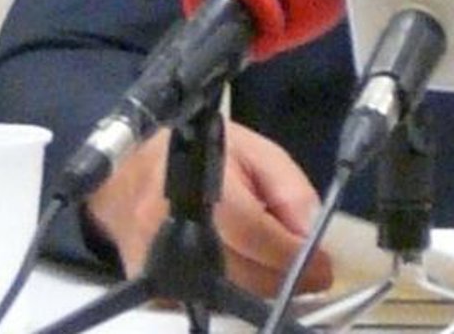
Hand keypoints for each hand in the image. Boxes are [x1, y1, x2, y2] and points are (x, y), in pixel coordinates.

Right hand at [82, 119, 332, 296]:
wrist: (129, 177)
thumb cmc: (196, 155)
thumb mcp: (252, 150)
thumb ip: (287, 188)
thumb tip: (310, 234)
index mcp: (203, 192)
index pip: (258, 238)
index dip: (296, 258)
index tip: (325, 268)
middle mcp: (179, 236)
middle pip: (247, 278)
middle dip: (286, 279)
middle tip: (310, 272)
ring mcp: (164, 271)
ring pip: (230, 298)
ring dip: (262, 288)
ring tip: (277, 267)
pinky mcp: (157, 294)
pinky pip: (208, 304)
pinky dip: (234, 293)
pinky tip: (244, 271)